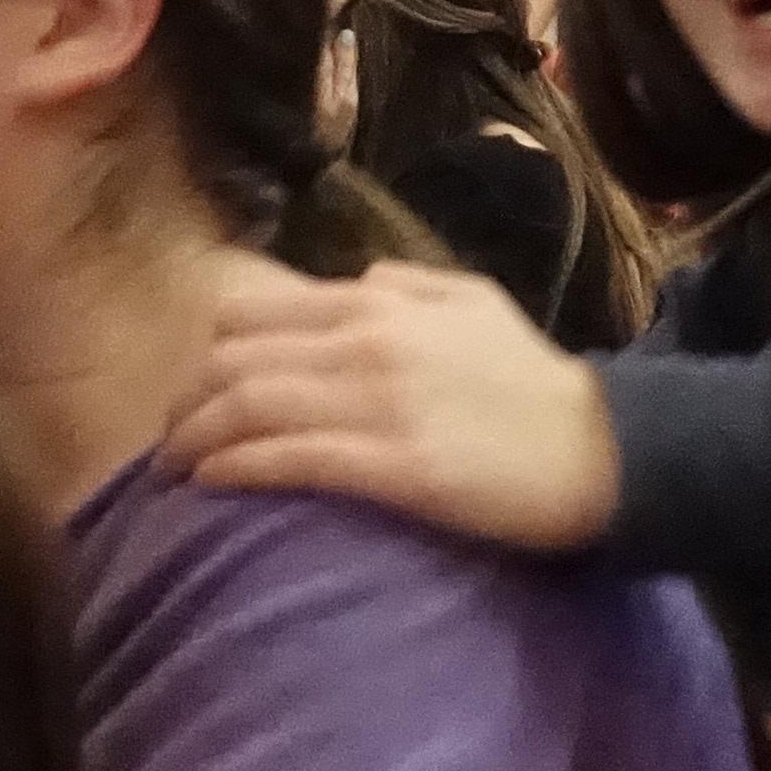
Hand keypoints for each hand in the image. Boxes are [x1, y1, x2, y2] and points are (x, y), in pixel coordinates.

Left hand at [163, 255, 621, 548]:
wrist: (601, 449)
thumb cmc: (536, 384)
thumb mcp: (476, 303)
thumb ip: (408, 285)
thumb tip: (353, 284)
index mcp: (377, 303)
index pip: (252, 313)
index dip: (206, 355)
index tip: (193, 391)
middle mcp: (365, 343)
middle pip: (233, 361)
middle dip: (186, 402)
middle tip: (169, 441)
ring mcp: (376, 404)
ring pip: (247, 407)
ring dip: (194, 441)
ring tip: (173, 472)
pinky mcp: (390, 465)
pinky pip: (287, 459)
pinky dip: (235, 469)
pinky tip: (210, 486)